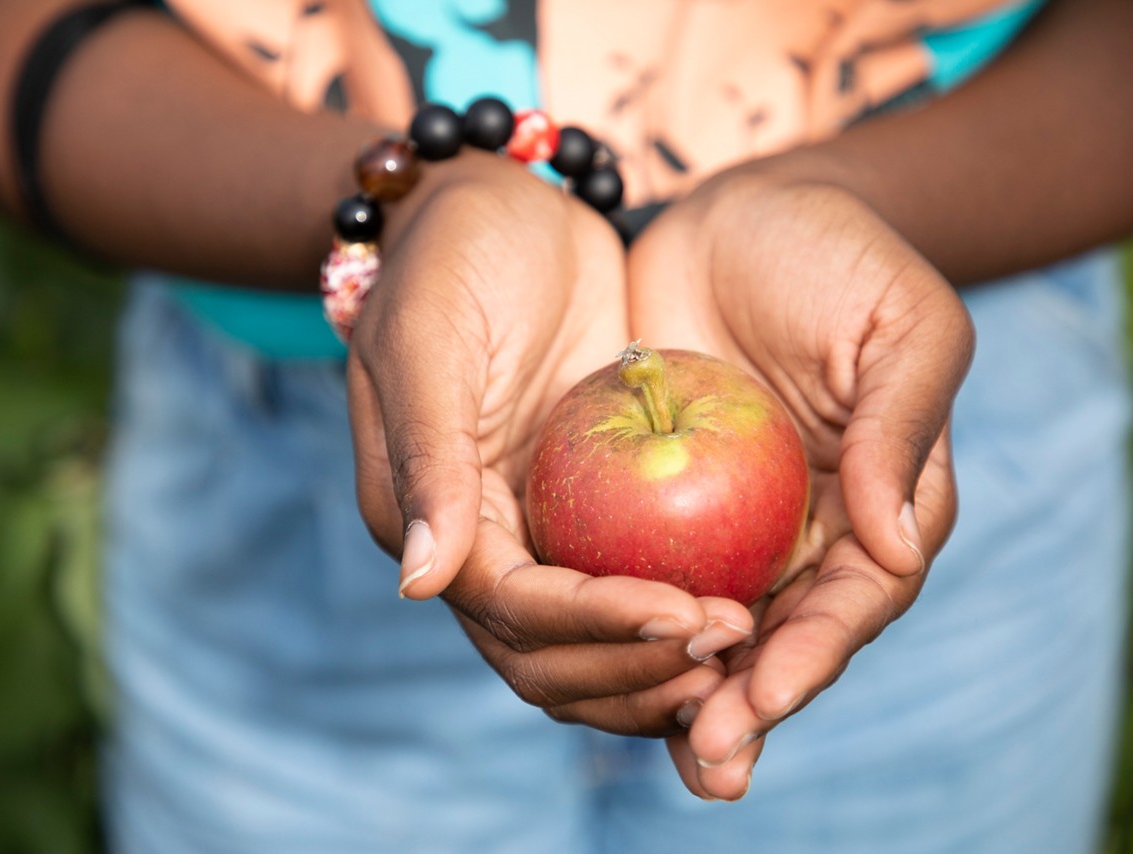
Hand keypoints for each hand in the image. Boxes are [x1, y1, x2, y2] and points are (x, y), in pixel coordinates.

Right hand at [347, 158, 753, 733]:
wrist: (499, 206)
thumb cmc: (453, 255)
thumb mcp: (430, 337)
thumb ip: (428, 455)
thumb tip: (419, 583)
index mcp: (432, 518)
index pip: (514, 610)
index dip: (596, 626)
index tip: (686, 615)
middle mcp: (479, 545)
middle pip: (552, 660)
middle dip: (637, 668)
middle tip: (732, 641)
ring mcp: (536, 532)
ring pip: (595, 649)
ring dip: (662, 669)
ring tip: (747, 645)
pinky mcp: (587, 511)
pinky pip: (632, 588)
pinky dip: (678, 623)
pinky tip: (749, 616)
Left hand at [626, 166, 972, 796]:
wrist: (736, 214)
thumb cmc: (835, 258)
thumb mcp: (899, 323)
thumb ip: (899, 427)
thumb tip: (894, 547)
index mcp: (878, 509)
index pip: (853, 602)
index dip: (813, 656)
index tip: (761, 693)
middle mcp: (803, 538)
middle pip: (779, 644)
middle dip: (745, 706)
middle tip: (706, 753)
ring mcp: (726, 529)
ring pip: (703, 632)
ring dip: (678, 689)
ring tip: (657, 739)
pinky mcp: (651, 508)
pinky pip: (632, 577)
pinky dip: (615, 623)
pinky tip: (581, 660)